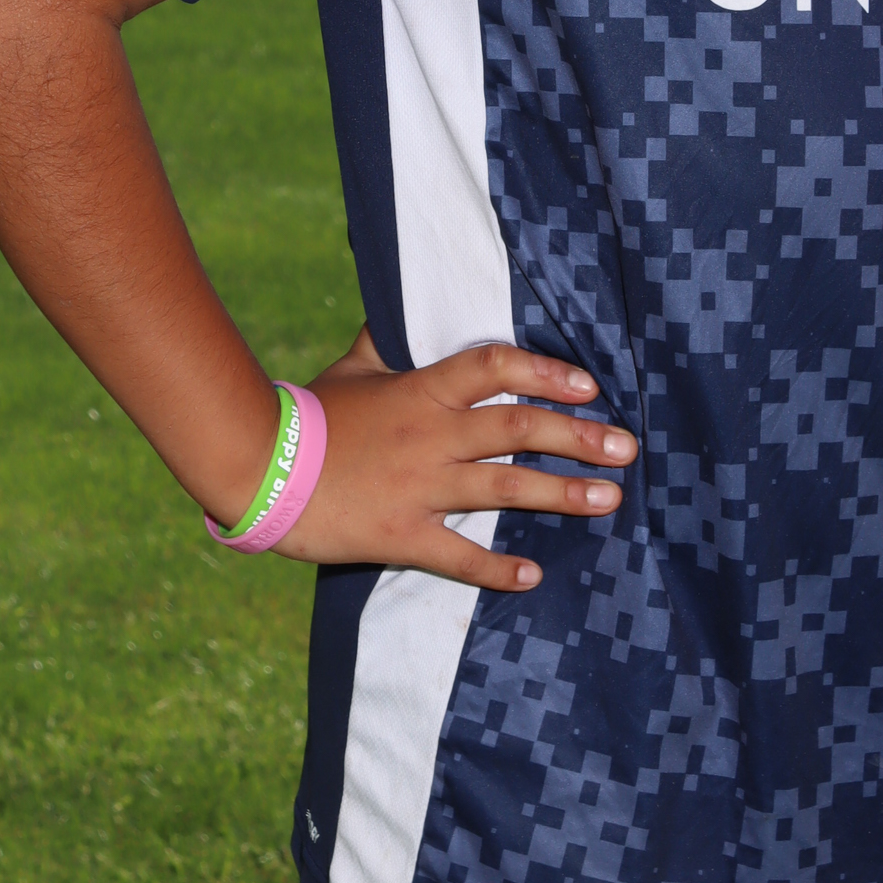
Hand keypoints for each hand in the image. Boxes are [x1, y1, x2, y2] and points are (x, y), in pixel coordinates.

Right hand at [275, 324, 633, 591]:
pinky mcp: (400, 535)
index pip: (496, 368)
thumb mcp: (352, 367)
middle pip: (518, 430)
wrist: (256, 467)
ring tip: (609, 499)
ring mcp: (418, 487)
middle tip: (626, 447)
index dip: (546, 373)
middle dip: (579, 436)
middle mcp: (430, 436)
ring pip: (505, 488)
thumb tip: (402, 305)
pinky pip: (459, 556)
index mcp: (421, 390)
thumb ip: (388, 341)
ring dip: (563, 494)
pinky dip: (498, 570)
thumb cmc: (307, 415)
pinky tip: (532, 576)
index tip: (589, 386)